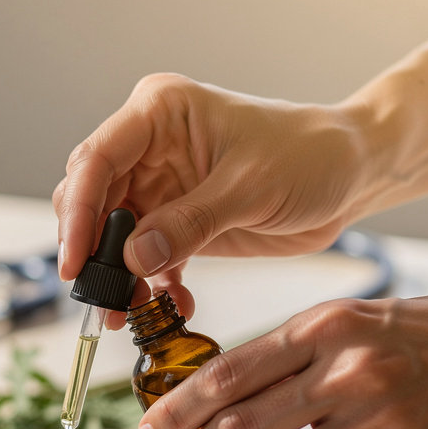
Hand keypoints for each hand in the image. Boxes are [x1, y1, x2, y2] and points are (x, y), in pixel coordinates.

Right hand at [52, 74, 367, 327]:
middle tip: (101, 297)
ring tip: (129, 314)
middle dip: (91, 252)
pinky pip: (141, 260)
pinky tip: (170, 306)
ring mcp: (158, 187)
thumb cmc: (311, 156)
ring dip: (116, 278)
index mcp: (159, 114)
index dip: (77, 213)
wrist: (350, 174)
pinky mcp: (172, 222)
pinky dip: (148, 288)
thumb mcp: (252, 187)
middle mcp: (148, 148)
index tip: (76, 263)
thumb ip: (190, 223)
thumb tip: (133, 258)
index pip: (96, 161)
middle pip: (90, 200)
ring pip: (109, 237)